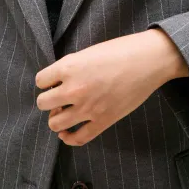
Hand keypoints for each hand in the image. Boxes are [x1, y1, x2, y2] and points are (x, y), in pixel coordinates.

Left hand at [35, 29, 187, 145]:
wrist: (148, 60)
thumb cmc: (121, 50)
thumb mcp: (89, 52)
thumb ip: (71, 67)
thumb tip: (58, 82)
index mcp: (69, 66)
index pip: (40, 81)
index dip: (46, 81)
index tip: (53, 81)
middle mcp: (74, 88)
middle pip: (43, 103)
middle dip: (48, 100)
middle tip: (58, 96)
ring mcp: (88, 107)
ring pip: (55, 123)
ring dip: (56, 118)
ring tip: (64, 112)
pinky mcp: (103, 121)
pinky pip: (77, 138)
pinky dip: (68, 138)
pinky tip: (67, 132)